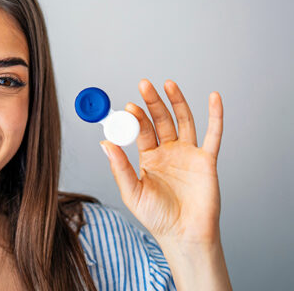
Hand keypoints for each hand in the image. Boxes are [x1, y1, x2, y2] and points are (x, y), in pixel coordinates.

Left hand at [101, 79, 223, 244]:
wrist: (183, 235)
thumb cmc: (157, 217)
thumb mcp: (132, 192)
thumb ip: (119, 167)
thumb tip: (104, 143)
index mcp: (148, 157)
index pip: (141, 130)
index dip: (135, 118)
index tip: (128, 107)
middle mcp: (168, 152)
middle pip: (161, 120)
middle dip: (153, 102)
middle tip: (144, 85)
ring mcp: (188, 154)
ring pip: (183, 121)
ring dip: (177, 102)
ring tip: (168, 84)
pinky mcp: (206, 160)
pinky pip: (213, 135)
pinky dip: (215, 115)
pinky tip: (213, 97)